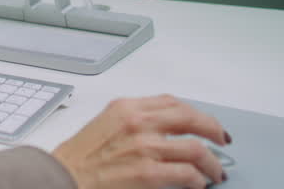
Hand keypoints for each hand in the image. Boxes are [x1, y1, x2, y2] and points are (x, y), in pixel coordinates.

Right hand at [52, 94, 229, 188]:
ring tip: (215, 172)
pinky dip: (198, 180)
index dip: (195, 112)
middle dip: (213, 130)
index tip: (204, 123)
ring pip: (197, 148)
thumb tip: (162, 129)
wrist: (61, 178)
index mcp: (127, 107)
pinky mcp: (149, 174)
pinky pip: (188, 174)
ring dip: (212, 163)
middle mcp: (139, 122)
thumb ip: (132, 121)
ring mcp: (146, 148)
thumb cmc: (78, 158)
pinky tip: (198, 184)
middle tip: (222, 141)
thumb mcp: (104, 125)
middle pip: (191, 118)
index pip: (172, 102)